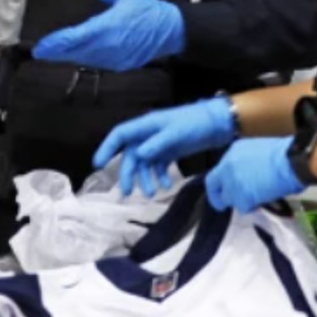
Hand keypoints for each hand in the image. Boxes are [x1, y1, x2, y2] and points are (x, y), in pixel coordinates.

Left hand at [32, 0, 184, 71]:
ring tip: (53, 53)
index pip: (74, 38)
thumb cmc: (148, 9)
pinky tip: (76, 56)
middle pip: (75, 52)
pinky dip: (85, 59)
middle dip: (57, 52)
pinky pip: (97, 63)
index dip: (56, 43)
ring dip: (69, 57)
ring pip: (85, 60)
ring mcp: (114, 58)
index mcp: (107, 27)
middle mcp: (108, 46)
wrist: (171, 30)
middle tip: (40, 52)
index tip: (41, 46)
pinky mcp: (121, 65)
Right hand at [94, 97, 236, 194]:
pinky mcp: (169, 151)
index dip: (107, 148)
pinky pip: (158, 166)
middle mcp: (148, 135)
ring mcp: (158, 144)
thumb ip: (157, 144)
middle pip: (131, 155)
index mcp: (146, 126)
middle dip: (128, 174)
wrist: (218, 123)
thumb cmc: (195, 122)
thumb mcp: (176, 133)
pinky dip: (160, 177)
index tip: (98, 165)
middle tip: (127, 192)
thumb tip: (139, 154)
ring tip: (151, 194)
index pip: (120, 135)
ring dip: (145, 179)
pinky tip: (166, 186)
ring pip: (144, 164)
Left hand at [204, 138, 304, 214]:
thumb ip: (245, 162)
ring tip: (256, 199)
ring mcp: (232, 183)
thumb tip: (246, 173)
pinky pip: (243, 207)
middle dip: (220, 197)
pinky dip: (252, 207)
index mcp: (232, 152)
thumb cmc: (283, 154)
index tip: (223, 190)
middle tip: (227, 204)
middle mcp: (227, 167)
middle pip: (214, 187)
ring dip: (241, 201)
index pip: (216, 171)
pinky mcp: (241, 197)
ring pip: (229, 199)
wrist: (291, 161)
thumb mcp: (257, 150)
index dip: (219, 184)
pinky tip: (262, 202)